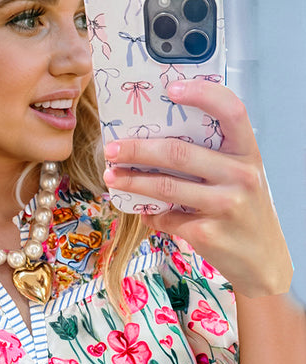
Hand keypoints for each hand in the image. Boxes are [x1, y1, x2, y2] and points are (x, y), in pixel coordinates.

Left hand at [103, 79, 292, 297]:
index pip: (231, 111)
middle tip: (113, 149)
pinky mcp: (207, 233)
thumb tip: (159, 141)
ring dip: (132, 181)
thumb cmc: (246, 213)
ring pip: (165, 186)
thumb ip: (214, 158)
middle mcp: (240, 176)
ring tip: (113, 177)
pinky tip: (143, 212)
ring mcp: (224, 205)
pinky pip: (167, 218)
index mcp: (249, 154)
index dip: (202, 94)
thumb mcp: (242, 178)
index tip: (172, 88)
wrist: (263, 262)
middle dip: (138, 149)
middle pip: (178, 152)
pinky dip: (150, 215)